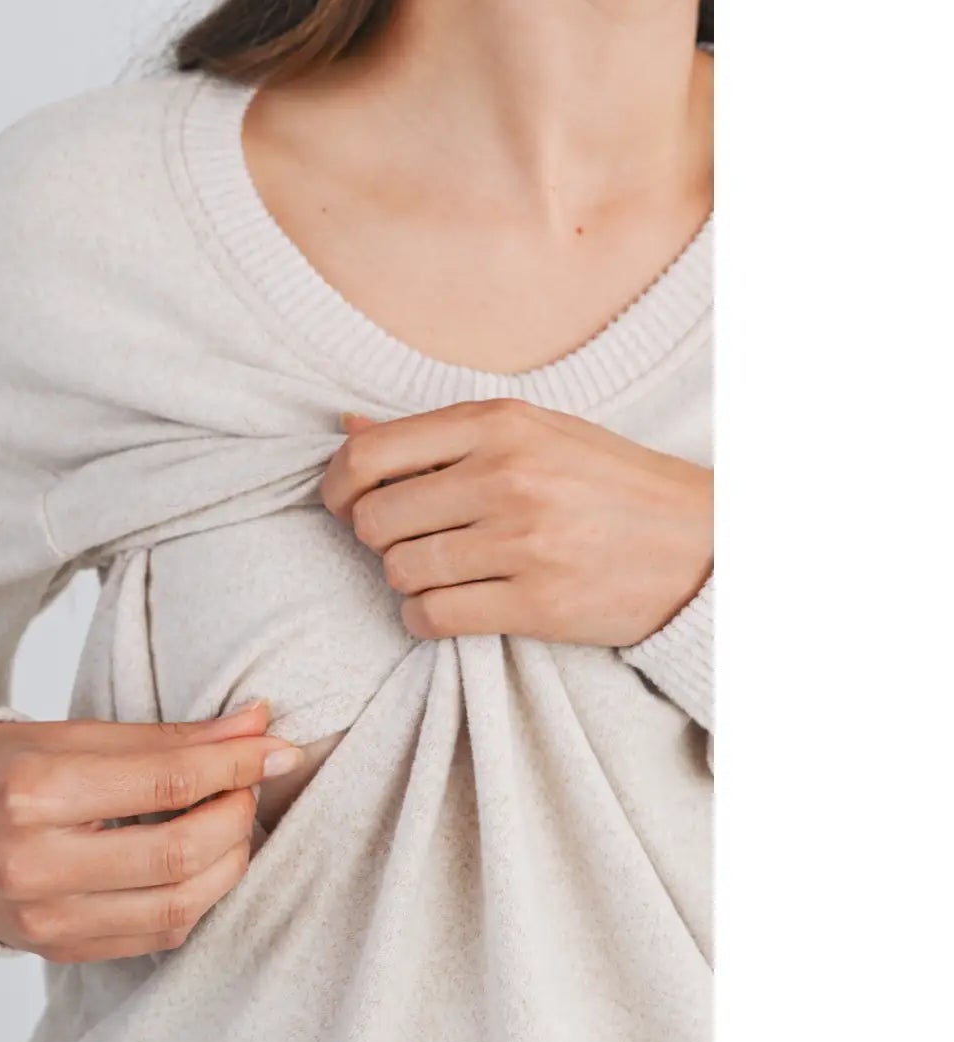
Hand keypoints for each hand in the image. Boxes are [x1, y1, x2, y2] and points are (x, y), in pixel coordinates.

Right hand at [0, 700, 301, 962]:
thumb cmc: (3, 770)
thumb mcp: (72, 734)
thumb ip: (167, 736)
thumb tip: (256, 721)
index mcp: (31, 792)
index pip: (164, 781)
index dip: (235, 763)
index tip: (275, 745)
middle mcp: (34, 865)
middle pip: (178, 852)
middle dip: (237, 814)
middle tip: (250, 784)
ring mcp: (46, 920)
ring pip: (178, 905)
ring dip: (228, 861)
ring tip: (231, 821)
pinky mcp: (61, 951)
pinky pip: (158, 935)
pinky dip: (197, 897)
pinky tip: (202, 862)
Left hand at [321, 400, 711, 646]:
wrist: (704, 542)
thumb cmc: (608, 483)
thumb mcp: (532, 432)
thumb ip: (439, 434)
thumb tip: (348, 424)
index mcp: (500, 423)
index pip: (371, 454)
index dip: (338, 485)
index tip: (343, 503)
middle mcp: (507, 476)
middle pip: (376, 519)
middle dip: (376, 538)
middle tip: (405, 541)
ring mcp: (523, 542)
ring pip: (400, 571)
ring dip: (404, 580)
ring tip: (438, 572)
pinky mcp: (537, 604)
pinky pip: (433, 618)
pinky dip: (424, 618)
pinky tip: (447, 607)